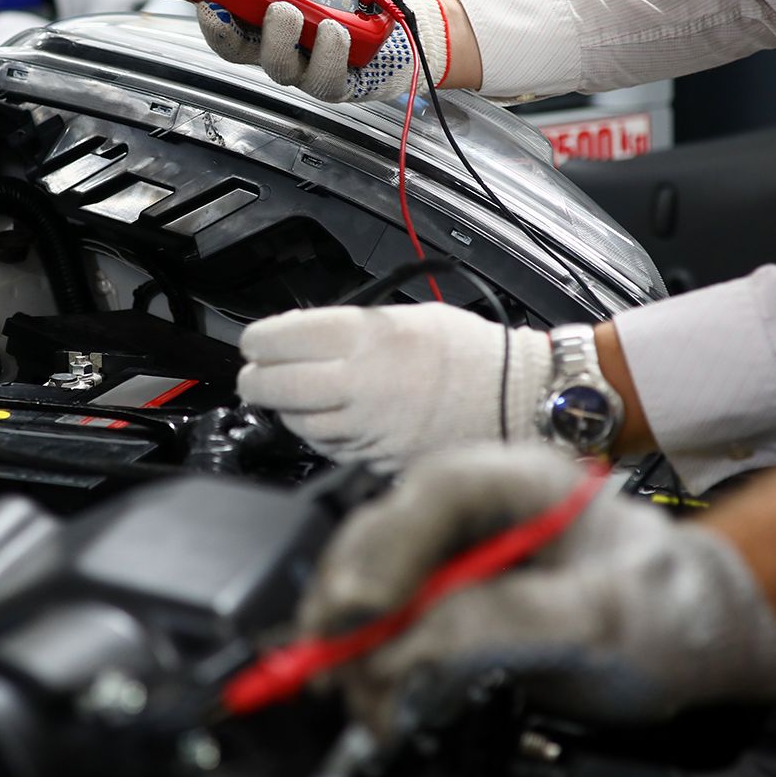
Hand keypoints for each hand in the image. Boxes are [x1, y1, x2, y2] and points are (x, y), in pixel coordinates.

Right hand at [152, 0, 447, 102]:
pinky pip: (320, 78)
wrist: (408, 16)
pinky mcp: (333, 84)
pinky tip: (333, 30)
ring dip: (276, 36)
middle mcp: (275, 40)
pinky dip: (325, 52)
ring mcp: (302, 65)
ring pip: (273, 65)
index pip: (212, 4)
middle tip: (220, 6)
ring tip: (290, 9)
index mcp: (261, 8)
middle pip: (230, 44)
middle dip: (218, 27)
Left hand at [237, 304, 555, 463]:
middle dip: (256, 379)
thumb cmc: (474, 354)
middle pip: (276, 386)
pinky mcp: (380, 460)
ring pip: (299, 424)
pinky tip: (326, 422)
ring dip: (286, 410)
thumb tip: (305, 336)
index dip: (259, 341)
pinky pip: (332, 449)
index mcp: (367, 339)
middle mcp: (362, 385)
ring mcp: (370, 428)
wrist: (520, 399)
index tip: (255, 342)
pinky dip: (320, 436)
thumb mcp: (409, 316)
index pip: (281, 339)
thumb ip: (354, 327)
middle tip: (255, 374)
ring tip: (290, 396)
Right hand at [301, 445, 775, 734]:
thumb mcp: (602, 617)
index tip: (358, 611)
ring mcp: (457, 552)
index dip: (383, 550)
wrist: (706, 635)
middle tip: (338, 670)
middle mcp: (475, 507)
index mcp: (517, 480)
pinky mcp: (450, 600)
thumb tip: (412, 641)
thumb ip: (505, 620)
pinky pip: (393, 623)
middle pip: (382, 538)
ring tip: (366, 702)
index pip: (430, 497)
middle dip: (351, 607)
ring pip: (374, 582)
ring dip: (357, 644)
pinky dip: (376, 664)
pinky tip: (381, 698)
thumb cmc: (672, 606)